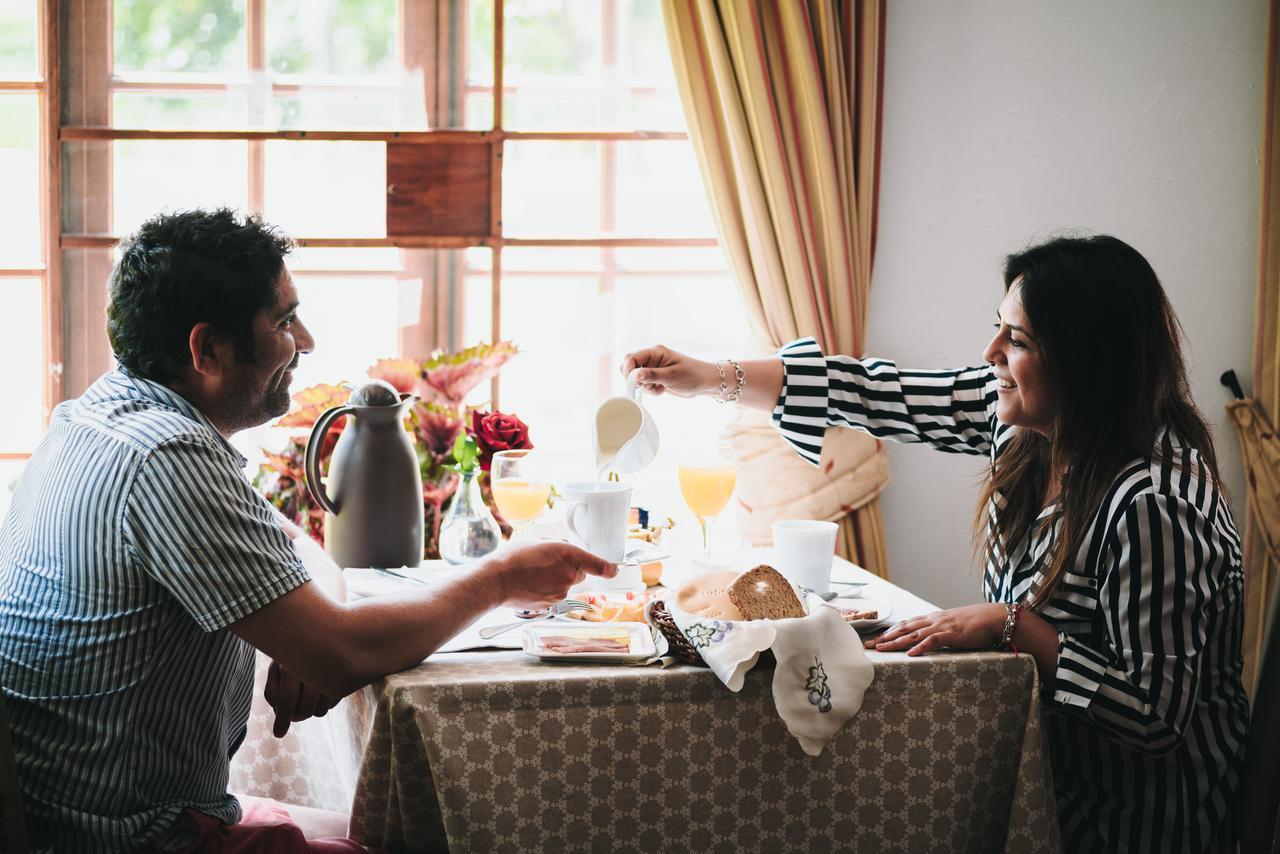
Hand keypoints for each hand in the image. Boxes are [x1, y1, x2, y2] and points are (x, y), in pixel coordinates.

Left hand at [264, 659, 339, 737]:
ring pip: (320, 710)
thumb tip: (282, 721)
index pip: (287, 700)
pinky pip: (333, 704)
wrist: (320, 630)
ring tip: (307, 697)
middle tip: (294, 712)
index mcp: (292, 663)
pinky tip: (320, 689)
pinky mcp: (346, 676)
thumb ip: (274, 694)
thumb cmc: (292, 653)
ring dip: (312, 710)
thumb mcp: (278, 667)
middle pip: (305, 709)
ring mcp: (332, 672)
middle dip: (297, 715)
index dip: (282, 719)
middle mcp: (314, 666)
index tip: (279, 734)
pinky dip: (325, 704)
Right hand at [492, 541, 617, 609]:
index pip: (597, 564)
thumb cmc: (514, 557)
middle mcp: (569, 575)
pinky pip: (555, 595)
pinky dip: (548, 590)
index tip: (614, 570)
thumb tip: (565, 552)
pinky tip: (532, 584)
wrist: (496, 580)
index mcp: (568, 555)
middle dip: (570, 569)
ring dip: (557, 580)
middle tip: (548, 563)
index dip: (608, 568)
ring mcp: (561, 592)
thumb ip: (559, 546)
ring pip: (566, 585)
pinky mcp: (552, 604)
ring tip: (534, 574)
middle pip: (579, 574)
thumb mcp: (539, 541)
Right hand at [621, 345, 718, 397]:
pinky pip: (644, 384)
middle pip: (631, 366)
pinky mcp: (656, 378)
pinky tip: (661, 390)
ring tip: (657, 388)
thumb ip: (652, 375)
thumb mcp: (672, 376)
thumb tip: (635, 375)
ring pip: (636, 377)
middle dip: (634, 378)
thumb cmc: (692, 375)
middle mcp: (653, 359)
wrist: (705, 383)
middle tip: (645, 385)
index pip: (632, 357)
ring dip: (643, 386)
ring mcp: (654, 368)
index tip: (633, 382)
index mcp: (656, 352)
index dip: (629, 370)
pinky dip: (650, 390)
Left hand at [865, 603, 1005, 655]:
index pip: (906, 624)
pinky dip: (921, 647)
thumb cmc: (976, 623)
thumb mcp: (953, 626)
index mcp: (933, 618)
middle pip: (903, 629)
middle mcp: (933, 620)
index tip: (875, 639)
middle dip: (884, 637)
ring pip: (913, 634)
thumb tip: (929, 640)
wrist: (995, 617)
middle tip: (868, 646)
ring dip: (895, 642)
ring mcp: (942, 626)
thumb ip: (940, 631)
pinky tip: (910, 654)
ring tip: (881, 649)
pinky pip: (933, 641)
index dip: (889, 632)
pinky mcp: (952, 634)